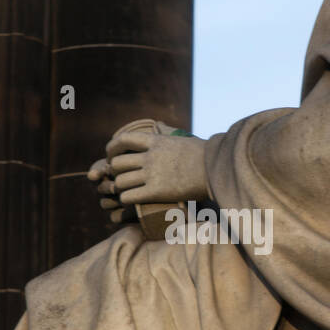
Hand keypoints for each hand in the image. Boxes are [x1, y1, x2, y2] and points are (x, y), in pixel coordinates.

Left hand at [87, 127, 208, 222]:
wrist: (217, 169)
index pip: (123, 140)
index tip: (112, 156)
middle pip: (117, 164)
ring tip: (128, 191)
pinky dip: (126, 199)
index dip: (112, 149)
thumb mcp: (180, 140)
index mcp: (155, 141)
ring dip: (121, 188)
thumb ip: (164, 138)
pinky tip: (132, 200)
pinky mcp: (156, 192)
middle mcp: (150, 157)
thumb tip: (158, 129)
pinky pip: (128, 196)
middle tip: (120, 178)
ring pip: (121, 182)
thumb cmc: (203, 156)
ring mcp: (152, 174)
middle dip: (115, 172)